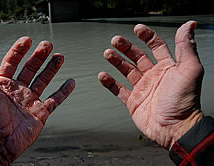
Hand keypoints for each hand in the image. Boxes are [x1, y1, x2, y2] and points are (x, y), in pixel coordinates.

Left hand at [0, 37, 74, 165]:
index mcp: (1, 85)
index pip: (12, 62)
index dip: (19, 50)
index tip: (27, 40)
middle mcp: (17, 92)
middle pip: (31, 68)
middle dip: (39, 55)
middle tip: (47, 45)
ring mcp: (29, 102)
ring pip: (44, 81)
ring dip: (52, 68)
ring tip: (59, 56)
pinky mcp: (40, 113)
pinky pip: (55, 100)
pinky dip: (64, 91)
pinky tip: (70, 82)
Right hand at [98, 21, 203, 149]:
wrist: (175, 128)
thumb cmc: (185, 101)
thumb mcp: (190, 70)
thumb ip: (186, 47)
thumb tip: (188, 25)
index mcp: (167, 67)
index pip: (156, 46)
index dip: (147, 36)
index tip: (137, 29)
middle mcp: (154, 76)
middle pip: (137, 56)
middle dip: (126, 47)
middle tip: (115, 40)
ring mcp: (143, 88)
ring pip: (126, 71)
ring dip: (116, 61)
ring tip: (107, 53)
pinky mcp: (133, 101)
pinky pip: (119, 90)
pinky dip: (110, 83)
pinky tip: (103, 75)